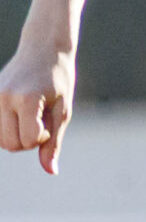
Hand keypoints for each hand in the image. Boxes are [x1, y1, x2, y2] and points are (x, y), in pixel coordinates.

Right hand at [0, 43, 74, 173]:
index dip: (42, 137)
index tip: (49, 120)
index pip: (29, 140)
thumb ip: (54, 141)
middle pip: (10, 144)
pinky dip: (5, 128)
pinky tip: (17, 117)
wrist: (43, 49)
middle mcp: (4, 98)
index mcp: (27, 99)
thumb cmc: (58, 80)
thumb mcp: (63, 110)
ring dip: (15, 135)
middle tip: (40, 120)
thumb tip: (50, 171)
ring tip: (28, 116)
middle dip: (27, 140)